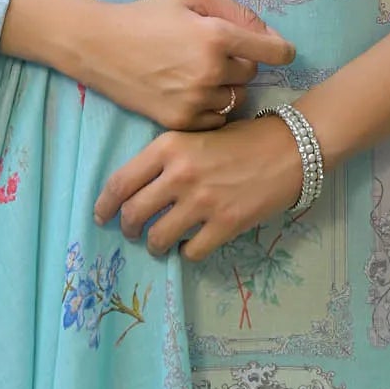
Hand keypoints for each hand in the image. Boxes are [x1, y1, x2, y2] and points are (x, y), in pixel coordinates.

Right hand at [84, 0, 295, 130]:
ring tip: (199, 73)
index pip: (274, 52)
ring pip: (235, 99)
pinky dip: (211, 107)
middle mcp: (211, 71)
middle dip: (240, 63)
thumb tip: (269, 34)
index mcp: (216, 36)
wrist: (100, 47)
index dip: (282, 50)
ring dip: (226, 87)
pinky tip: (191, 91)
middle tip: (215, 53)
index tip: (281, 51)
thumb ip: (235, 11)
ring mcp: (195, 100)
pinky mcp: (181, 121)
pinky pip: (216, 119)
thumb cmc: (147, 16)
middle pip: (251, 74)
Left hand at [93, 115, 305, 261]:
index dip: (104, 204)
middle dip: (127, 228)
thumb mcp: (195, 136)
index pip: (120, 182)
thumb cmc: (241, 139)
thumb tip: (139, 190)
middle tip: (131, 231)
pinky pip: (191, 252)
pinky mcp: (225, 224)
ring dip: (154, 245)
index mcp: (168, 147)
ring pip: (158, 238)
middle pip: (133, 214)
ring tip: (159, 243)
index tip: (101, 215)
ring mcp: (202, 202)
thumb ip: (167, 159)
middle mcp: (180, 174)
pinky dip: (187, 253)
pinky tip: (192, 244)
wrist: (289, 148)